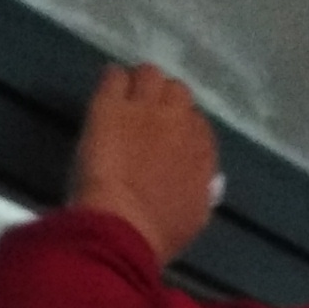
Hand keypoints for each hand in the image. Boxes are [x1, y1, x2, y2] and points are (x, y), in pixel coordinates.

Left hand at [70, 65, 220, 262]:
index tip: (165, 142)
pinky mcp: (110, 105)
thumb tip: (203, 180)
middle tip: (143, 119)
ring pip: (149, 74)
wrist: (122, 227)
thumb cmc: (159, 234)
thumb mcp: (196, 216)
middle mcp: (178, 121)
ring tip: (124, 102)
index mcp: (201, 150)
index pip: (197, 123)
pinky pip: (113, 76)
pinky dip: (111, 83)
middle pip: (177, 91)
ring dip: (139, 85)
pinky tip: (105, 97)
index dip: (179, 129)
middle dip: (163, 101)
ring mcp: (144, 109)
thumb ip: (201, 187)